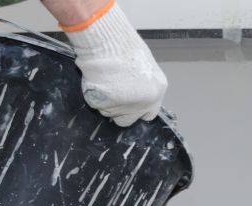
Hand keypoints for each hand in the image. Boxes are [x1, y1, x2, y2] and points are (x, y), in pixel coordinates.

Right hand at [64, 2, 166, 126]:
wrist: (107, 40)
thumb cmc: (122, 46)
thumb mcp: (142, 67)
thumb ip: (141, 85)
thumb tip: (132, 95)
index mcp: (157, 91)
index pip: (149, 114)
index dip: (135, 110)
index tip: (126, 104)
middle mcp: (146, 102)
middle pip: (128, 119)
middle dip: (118, 110)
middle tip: (110, 94)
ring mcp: (127, 105)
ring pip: (110, 112)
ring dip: (105, 101)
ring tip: (104, 81)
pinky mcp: (109, 104)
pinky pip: (96, 104)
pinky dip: (94, 95)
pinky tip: (97, 80)